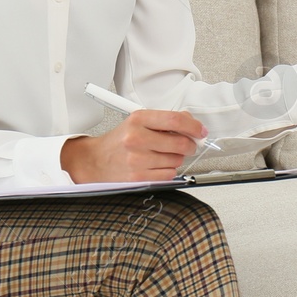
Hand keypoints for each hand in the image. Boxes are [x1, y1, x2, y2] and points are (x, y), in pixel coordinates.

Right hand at [60, 109, 208, 183]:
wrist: (95, 161)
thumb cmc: (119, 141)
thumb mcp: (138, 122)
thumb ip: (165, 121)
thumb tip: (191, 123)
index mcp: (138, 119)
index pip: (175, 120)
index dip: (194, 126)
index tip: (201, 131)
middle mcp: (136, 138)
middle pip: (180, 142)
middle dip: (189, 145)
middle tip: (187, 144)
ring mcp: (137, 159)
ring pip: (176, 160)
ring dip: (176, 158)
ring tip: (161, 155)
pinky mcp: (138, 177)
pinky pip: (168, 174)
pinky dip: (168, 171)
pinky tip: (155, 165)